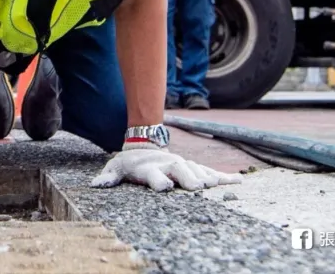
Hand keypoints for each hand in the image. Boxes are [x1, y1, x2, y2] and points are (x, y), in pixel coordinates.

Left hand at [90, 143, 242, 191]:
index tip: (164, 188)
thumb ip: (108, 176)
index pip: (153, 175)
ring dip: (207, 176)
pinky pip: (210, 172)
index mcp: (149, 169)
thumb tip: (95, 184)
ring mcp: (182, 165)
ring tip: (219, 184)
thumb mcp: (116, 167)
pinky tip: (239, 181)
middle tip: (196, 186)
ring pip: (197, 170)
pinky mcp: (193, 168)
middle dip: (187, 177)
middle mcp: (168, 166)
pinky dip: (224, 177)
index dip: (157, 181)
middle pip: (179, 171)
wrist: (144, 146)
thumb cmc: (130, 163)